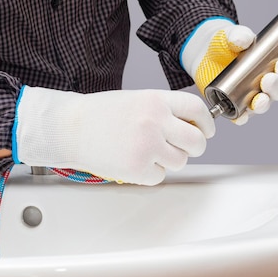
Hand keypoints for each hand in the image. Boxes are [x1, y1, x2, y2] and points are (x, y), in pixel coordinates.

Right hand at [13, 87, 214, 184]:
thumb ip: (164, 110)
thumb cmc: (100, 114)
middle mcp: (155, 122)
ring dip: (169, 161)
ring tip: (147, 152)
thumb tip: (191, 125)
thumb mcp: (136, 100)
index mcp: (156, 100)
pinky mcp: (137, 168)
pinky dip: (150, 173)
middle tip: (182, 148)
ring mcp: (147, 146)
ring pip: (180, 162)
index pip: (197, 109)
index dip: (206, 122)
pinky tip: (134, 161)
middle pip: (196, 141)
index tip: (206, 130)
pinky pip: (160, 176)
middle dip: (194, 147)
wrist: (70, 128)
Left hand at [181, 17, 277, 124]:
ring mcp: (252, 95)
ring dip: (264, 103)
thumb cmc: (225, 43)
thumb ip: (238, 35)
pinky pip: (243, 115)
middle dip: (277, 87)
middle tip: (268, 80)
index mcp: (274, 64)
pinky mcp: (236, 105)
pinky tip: (242, 115)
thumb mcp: (231, 36)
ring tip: (258, 98)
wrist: (204, 54)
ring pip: (264, 104)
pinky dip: (243, 117)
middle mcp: (267, 83)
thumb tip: (244, 39)